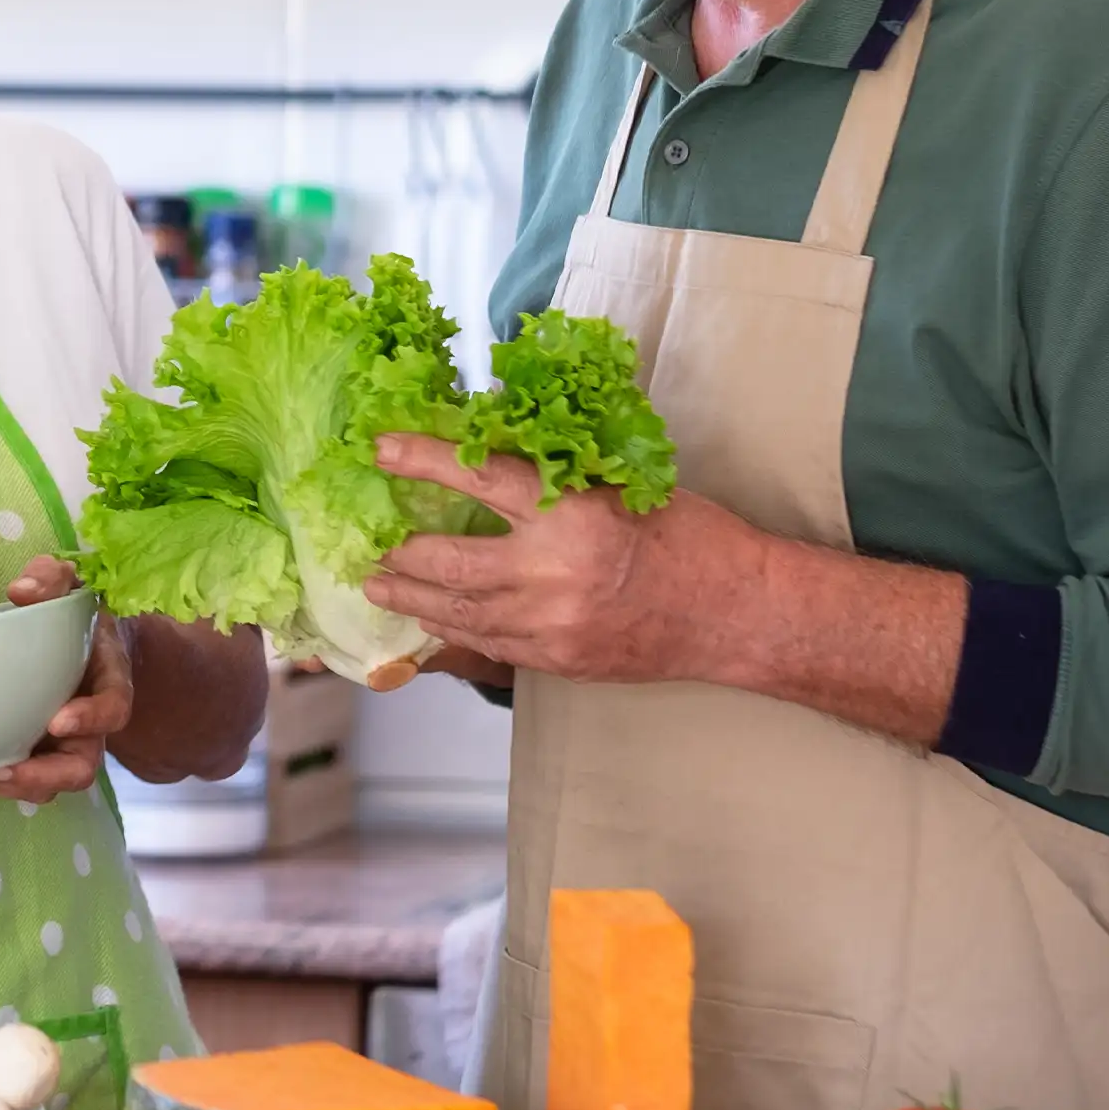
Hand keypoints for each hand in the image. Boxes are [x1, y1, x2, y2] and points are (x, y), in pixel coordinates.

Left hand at [0, 556, 132, 802]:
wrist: (78, 639)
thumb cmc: (73, 613)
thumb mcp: (69, 584)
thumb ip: (51, 579)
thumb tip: (21, 591)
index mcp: (108, 683)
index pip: (114, 709)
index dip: (92, 720)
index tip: (58, 721)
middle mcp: (90, 725)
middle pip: (80, 768)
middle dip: (42, 775)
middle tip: (3, 768)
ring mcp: (62, 745)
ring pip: (47, 784)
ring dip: (9, 786)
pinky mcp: (34, 753)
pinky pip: (19, 779)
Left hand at [363, 434, 754, 684]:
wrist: (739, 613)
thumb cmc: (689, 537)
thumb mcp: (621, 486)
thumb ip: (554, 478)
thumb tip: (486, 454)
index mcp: (571, 514)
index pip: (476, 477)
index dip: (421, 460)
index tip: (381, 448)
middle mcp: (552, 573)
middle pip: (449, 562)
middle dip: (400, 552)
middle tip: (369, 542)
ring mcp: (551, 626)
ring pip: (457, 612)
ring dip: (411, 598)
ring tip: (379, 584)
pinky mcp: (556, 661)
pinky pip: (487, 645)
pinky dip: (453, 629)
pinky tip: (431, 620)